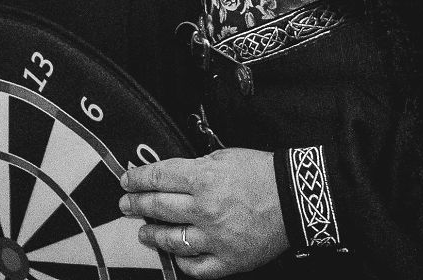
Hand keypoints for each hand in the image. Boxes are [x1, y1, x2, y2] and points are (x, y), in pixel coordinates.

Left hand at [119, 149, 286, 277]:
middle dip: (136, 205)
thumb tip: (168, 175)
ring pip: (171, 240)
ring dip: (151, 235)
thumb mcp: (225, 156)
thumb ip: (195, 166)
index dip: (137, 179)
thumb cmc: (262, 175)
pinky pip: (196, 267)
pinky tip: (175, 254)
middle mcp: (205, 209)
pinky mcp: (228, 260)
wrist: (296, 198)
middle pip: (157, 207)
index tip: (127, 180)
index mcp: (203, 179)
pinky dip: (182, 261)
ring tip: (143, 231)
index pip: (157, 178)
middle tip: (126, 205)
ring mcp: (215, 238)